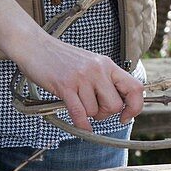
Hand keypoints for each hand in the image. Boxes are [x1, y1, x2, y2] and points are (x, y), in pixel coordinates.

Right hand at [6, 33, 144, 132]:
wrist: (34, 46)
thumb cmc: (61, 58)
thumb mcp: (89, 63)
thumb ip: (104, 79)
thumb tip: (119, 104)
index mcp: (107, 64)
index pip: (135, 87)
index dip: (135, 106)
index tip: (126, 116)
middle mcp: (98, 69)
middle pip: (115, 105)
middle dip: (105, 114)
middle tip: (94, 109)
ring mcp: (81, 77)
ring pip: (95, 111)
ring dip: (88, 115)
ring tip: (78, 103)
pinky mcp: (65, 85)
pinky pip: (79, 114)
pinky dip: (81, 124)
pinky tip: (80, 125)